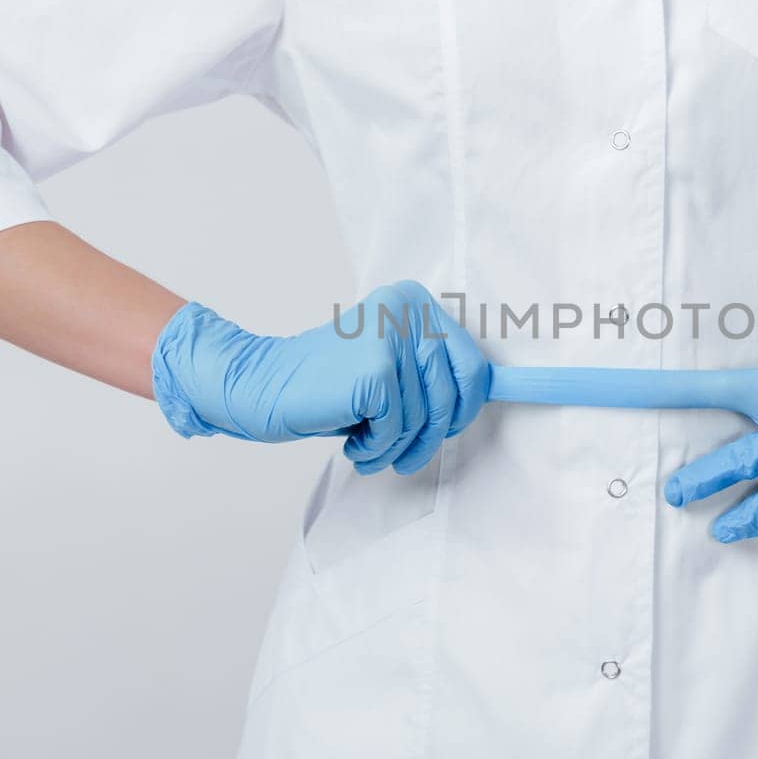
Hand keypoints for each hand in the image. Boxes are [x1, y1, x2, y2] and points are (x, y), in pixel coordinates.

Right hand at [150, 281, 489, 475]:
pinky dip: (377, 446)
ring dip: (398, 446)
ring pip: (424, 416)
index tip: (453, 429)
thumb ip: (432, 372)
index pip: (472, 363)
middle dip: (432, 435)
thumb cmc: (330, 385)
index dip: (467, 406)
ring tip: (370, 448)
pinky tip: (354, 441)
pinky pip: (397, 426)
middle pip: (454, 394)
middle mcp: (407, 309)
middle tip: (408, 456)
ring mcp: (391, 336)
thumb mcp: (392, 368)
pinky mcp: (375, 368)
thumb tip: (494, 393)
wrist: (263, 386)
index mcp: (415, 302)